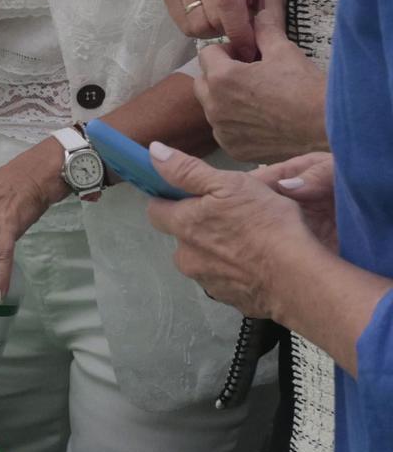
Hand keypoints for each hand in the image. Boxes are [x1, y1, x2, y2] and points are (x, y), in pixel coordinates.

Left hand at [145, 142, 323, 316]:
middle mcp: (188, 257)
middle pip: (183, 237)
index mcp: (183, 227)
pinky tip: (259, 261)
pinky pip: (226, 278)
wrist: (296, 278)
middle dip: (199, 226)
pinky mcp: (230, 299)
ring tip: (250, 238)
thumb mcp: (229, 184)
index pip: (156, 211)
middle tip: (231, 214)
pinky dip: (237, 270)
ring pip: (204, 259)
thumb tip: (154, 152)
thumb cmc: (265, 224)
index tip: (186, 193)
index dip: (168, 199)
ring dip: (218, 249)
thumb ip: (187, 170)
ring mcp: (208, 282)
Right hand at [161, 0, 281, 61]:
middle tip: (239, 24)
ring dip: (212, 29)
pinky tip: (208, 15)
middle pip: (212, 16)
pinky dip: (197, 26)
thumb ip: (268, 16)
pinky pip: (181, 22)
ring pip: (195, 23)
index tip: (247, 47)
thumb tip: (257, 45)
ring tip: (224, 18)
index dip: (237, 28)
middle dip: (228, 30)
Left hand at [192, 0, 328, 159]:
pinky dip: (234, 123)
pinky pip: (224, 130)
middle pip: (203, 81)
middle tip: (248, 74)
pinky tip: (259, 120)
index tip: (246, 54)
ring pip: (211, 107)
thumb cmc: (304, 87)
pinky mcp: (233, 149)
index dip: (227, 50)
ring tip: (255, 98)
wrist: (326, 127)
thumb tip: (258, 12)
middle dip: (219, 74)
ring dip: (224, 99)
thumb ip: (263, 30)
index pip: (207, 54)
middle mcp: (214, 106)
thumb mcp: (283, 50)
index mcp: (222, 78)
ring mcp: (222, 131)